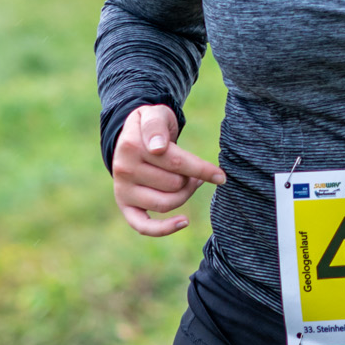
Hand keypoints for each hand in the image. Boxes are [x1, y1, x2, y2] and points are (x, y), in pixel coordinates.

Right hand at [111, 104, 225, 237]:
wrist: (132, 139)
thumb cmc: (152, 128)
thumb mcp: (154, 115)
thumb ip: (156, 125)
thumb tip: (157, 148)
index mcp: (131, 146)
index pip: (176, 162)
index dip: (203, 169)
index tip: (221, 176)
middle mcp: (123, 170)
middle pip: (174, 184)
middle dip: (191, 177)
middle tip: (193, 169)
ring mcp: (123, 190)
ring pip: (166, 203)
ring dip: (185, 194)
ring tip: (189, 181)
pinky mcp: (126, 206)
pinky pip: (143, 226)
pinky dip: (164, 229)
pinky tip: (184, 221)